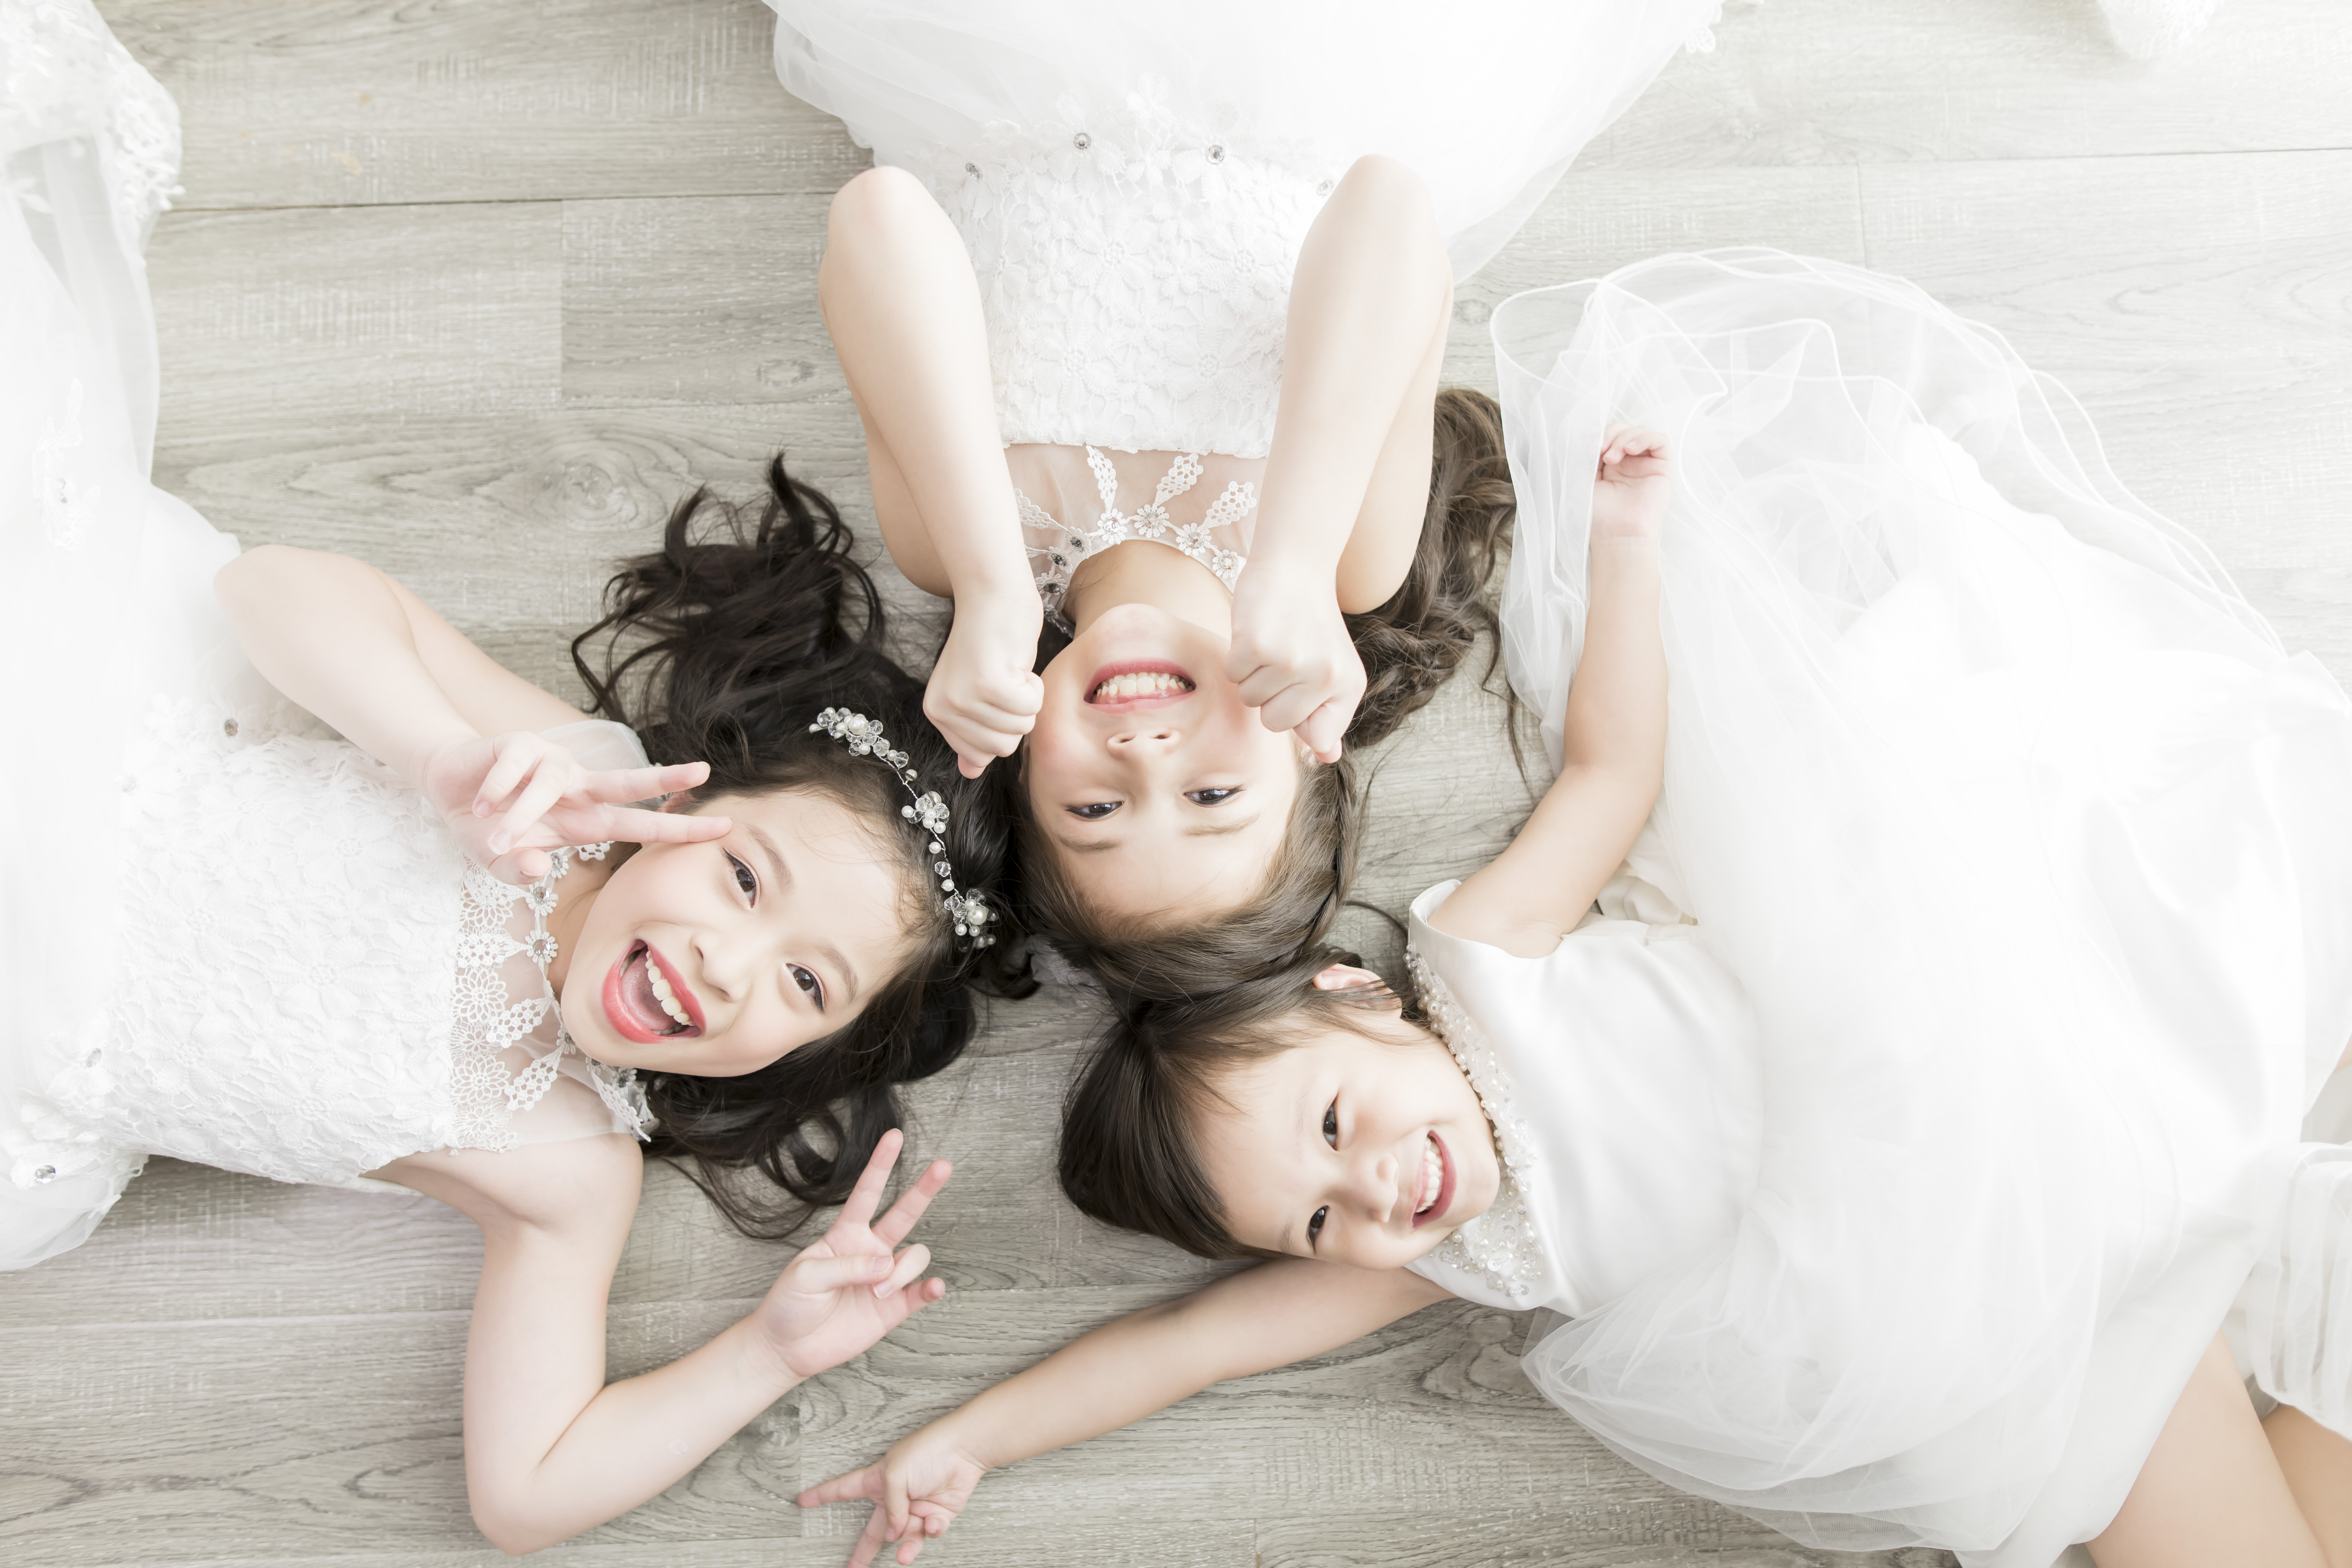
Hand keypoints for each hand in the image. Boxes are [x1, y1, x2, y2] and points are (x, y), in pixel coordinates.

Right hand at [420, 731, 728, 883]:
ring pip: (551, 783)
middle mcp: (577, 787)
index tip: (723, 828)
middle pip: (628, 781)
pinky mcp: (519, 744)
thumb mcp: (502, 862)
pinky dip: (496, 790)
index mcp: (585, 819)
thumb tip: (539, 869)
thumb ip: (521, 874)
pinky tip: (481, 805)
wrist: (447, 790)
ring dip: (521, 815)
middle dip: (665, 777)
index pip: (640, 823)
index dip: (678, 826)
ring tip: (496, 838)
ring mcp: (551, 763)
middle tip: (703, 772)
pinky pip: (515, 766)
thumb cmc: (487, 830)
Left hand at [757, 1129, 950, 1382]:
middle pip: (905, 1213)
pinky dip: (930, 1289)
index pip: (867, 1193)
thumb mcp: (806, 1275)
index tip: (895, 1136)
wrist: (787, 1348)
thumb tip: (886, 1263)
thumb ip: (847, 1265)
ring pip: (914, 1256)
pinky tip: (933, 1288)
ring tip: (876, 1293)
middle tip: (943, 1165)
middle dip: (924, 1189)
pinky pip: (920, 1293)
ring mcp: (884, 1278)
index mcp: (845, 1235)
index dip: (880, 1165)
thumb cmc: (789, 1305)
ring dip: (900, 1272)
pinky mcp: (893, 1308)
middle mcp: (870, 1251)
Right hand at [800, 1418, 988, 1567]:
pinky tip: (933, 1521)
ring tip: (905, 1556)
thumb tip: (894, 1535)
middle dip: (862, 1553)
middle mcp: (895, 1499)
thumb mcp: (895, 1475)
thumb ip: (890, 1508)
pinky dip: (931, 1530)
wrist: (963, 1451)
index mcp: (877, 1481)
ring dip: (906, 1548)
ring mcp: (916, 1509)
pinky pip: (929, 1534)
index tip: (802, 1500)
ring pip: (905, 1539)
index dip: (822, 1495)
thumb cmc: (926, 1452)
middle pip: (874, 1531)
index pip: (843, 1490)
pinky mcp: (937, 1515)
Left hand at [925, 594, 1043, 778]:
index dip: (1001, 727)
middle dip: (1016, 716)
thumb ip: (972, 735)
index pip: (981, 755)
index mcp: (938, 713)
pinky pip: (1031, 707)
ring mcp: (964, 697)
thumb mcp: (977, 694)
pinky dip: (1035, 686)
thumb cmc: (992, 644)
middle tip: (1005, 680)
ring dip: (1028, 699)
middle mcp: (944, 708)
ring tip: (1011, 670)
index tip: (995, 694)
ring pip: (1020, 729)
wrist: (994, 596)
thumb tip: (971, 773)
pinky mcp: (988, 683)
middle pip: (1002, 748)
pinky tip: (1018, 664)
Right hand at [1225, 559, 1365, 763]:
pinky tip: (1255, 632)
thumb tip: (1327, 757)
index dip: (1299, 716)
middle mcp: (1324, 677)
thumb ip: (1328, 716)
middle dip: (1270, 696)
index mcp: (1348, 685)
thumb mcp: (1332, 670)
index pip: (1317, 737)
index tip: (1301, 688)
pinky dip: (1236, 657)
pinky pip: (1233, 675)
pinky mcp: (1257, 646)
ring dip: (1252, 674)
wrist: (1295, 565)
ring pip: (1250, 699)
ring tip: (1271, 642)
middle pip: (1274, 723)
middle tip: (1283, 657)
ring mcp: (1290, 662)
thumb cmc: (1310, 621)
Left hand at [1590, 424, 1671, 544]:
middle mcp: (1630, 463)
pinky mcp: (1663, 468)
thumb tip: (1593, 432)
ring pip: (1640, 431)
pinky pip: (1659, 440)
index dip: (1599, 435)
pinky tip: (1630, 449)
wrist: (1617, 536)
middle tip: (1600, 451)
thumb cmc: (1599, 516)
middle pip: (1624, 430)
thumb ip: (1586, 454)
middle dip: (1610, 434)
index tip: (1589, 447)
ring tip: (1612, 457)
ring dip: (1623, 437)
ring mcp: (1647, 465)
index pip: (1608, 436)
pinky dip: (1644, 437)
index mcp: (1610, 466)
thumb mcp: (1583, 479)